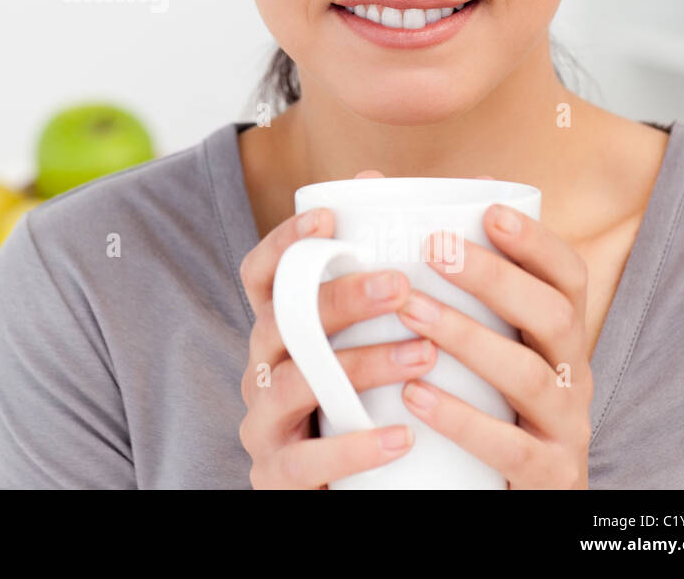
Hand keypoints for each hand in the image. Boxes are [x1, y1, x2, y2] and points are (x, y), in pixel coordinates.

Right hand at [238, 170, 437, 488]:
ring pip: (294, 385)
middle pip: (280, 322)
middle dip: (339, 299)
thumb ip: (386, 281)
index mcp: (279, 330)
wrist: (364, 495)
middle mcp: (261, 370)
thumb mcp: (371, 341)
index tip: (331, 218)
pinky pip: (304, 462)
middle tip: (401, 286)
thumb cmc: (372, 402)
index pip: (261, 276)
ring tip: (422, 354)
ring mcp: (264, 425)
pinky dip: (353, 448)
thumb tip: (415, 189)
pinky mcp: (277, 478)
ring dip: (359, 365)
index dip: (284, 242)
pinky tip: (401, 437)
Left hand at [393, 197, 591, 489]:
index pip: (568, 278)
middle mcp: (572, 376)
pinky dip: (463, 419)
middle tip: (436, 248)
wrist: (499, 492)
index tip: (489, 210)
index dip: (536, 241)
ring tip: (410, 310)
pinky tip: (416, 394)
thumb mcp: (477, 339)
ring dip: (468, 337)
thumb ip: (440, 278)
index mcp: (559, 336)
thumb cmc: (478, 398)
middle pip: (554, 317)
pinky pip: (511, 449)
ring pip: (530, 377)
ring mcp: (564, 429)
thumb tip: (375, 186)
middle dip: (497, 278)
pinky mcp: (544, 478)